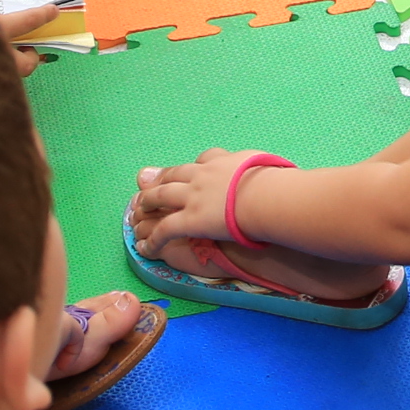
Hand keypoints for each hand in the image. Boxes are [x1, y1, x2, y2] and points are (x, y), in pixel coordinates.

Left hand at [127, 148, 258, 257]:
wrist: (265, 196)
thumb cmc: (272, 182)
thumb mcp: (264, 164)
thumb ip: (258, 166)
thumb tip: (270, 169)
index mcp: (221, 162)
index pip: (201, 161)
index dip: (190, 169)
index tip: (186, 173)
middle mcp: (201, 175)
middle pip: (173, 175)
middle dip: (158, 180)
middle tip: (145, 185)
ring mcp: (192, 197)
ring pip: (161, 197)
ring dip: (146, 202)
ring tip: (137, 210)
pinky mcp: (189, 220)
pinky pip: (165, 229)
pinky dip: (153, 239)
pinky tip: (145, 247)